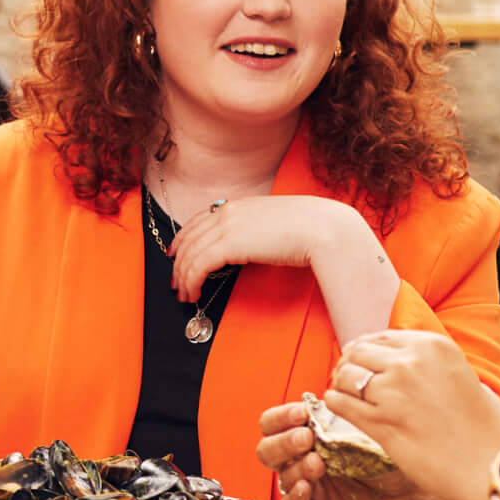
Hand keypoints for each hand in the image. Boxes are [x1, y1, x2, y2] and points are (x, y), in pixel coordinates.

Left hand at [160, 195, 370, 303]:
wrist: (324, 229)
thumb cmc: (311, 229)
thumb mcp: (277, 223)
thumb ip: (258, 230)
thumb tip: (252, 245)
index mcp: (239, 205)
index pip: (199, 220)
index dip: (183, 238)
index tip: (175, 254)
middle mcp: (228, 212)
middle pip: (189, 238)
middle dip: (178, 262)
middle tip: (175, 283)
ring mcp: (227, 226)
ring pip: (190, 254)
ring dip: (183, 277)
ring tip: (184, 295)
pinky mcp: (229, 245)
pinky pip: (198, 265)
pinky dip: (191, 280)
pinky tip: (193, 293)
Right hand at [253, 396, 415, 499]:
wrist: (409, 495)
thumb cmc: (386, 460)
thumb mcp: (364, 433)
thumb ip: (340, 420)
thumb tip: (327, 399)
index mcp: (307, 437)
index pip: (274, 424)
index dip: (281, 417)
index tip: (301, 412)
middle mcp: (300, 461)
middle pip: (267, 449)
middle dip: (284, 441)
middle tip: (307, 438)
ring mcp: (304, 487)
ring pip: (280, 475)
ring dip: (296, 466)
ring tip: (318, 464)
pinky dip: (296, 495)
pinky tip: (308, 487)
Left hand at [321, 331, 499, 499]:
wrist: (494, 466)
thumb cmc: (485, 428)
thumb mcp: (460, 375)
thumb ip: (426, 364)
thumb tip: (394, 362)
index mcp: (432, 345)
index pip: (380, 337)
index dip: (365, 351)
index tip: (360, 361)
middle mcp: (409, 362)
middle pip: (357, 352)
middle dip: (349, 365)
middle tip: (347, 381)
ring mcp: (393, 391)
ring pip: (345, 376)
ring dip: (340, 385)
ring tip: (344, 395)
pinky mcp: (381, 421)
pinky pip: (340, 403)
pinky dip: (335, 404)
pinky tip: (340, 409)